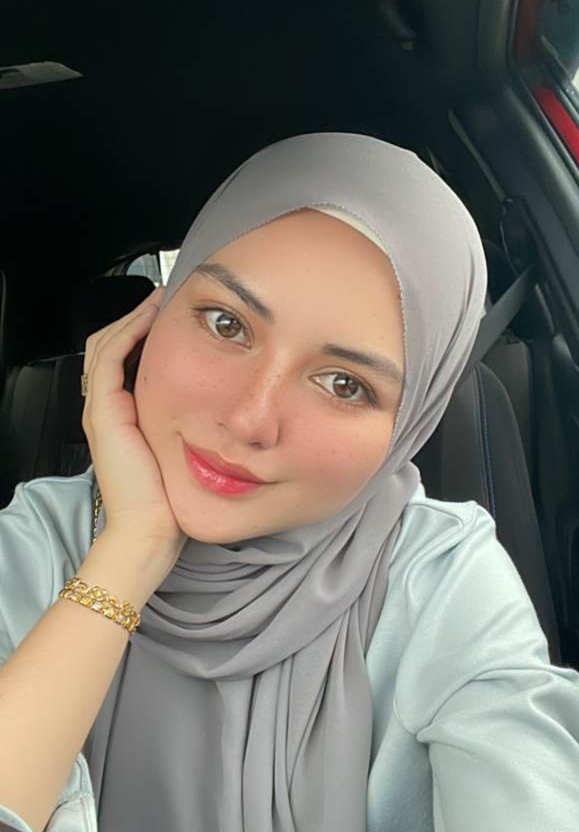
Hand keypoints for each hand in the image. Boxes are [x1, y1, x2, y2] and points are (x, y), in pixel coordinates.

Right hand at [81, 287, 186, 569]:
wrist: (150, 532)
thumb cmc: (170, 501)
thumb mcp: (183, 454)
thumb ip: (191, 428)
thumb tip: (224, 413)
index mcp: (122, 419)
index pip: (121, 362)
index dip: (140, 335)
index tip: (171, 317)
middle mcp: (107, 411)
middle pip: (108, 347)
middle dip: (135, 319)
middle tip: (163, 299)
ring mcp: (101, 411)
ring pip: (105, 346)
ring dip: (132, 319)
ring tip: (158, 301)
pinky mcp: (104, 414)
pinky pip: (109, 360)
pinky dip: (128, 334)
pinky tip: (151, 321)